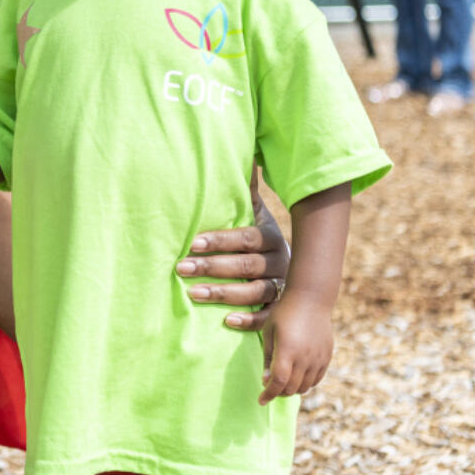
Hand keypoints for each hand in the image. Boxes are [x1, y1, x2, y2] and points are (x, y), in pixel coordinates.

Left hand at [176, 201, 289, 330]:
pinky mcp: (282, 310)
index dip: (219, 240)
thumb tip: (245, 153)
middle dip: (212, 266)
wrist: (292, 268)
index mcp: (271, 236)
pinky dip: (250, 320)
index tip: (192, 243)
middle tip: (181, 267)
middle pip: (246, 265)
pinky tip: (227, 321)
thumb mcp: (253, 211)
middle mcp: (280, 261)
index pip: (245, 238)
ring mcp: (283, 287)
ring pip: (255, 291)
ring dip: (223, 293)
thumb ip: (245, 188)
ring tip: (192, 293)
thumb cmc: (257, 236)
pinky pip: (268, 317)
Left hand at [258, 292, 332, 405]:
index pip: (277, 382)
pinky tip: (297, 377)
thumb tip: (266, 381)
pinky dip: (305, 383)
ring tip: (282, 382)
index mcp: (287, 350)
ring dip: (292, 389)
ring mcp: (318, 358)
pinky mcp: (327, 357)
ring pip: (305, 387)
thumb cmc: (284, 313)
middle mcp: (305, 357)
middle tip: (269, 387)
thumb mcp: (269, 332)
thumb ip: (268, 357)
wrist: (311, 299)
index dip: (268, 394)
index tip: (260, 400)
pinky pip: (316, 379)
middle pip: (291, 388)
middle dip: (278, 392)